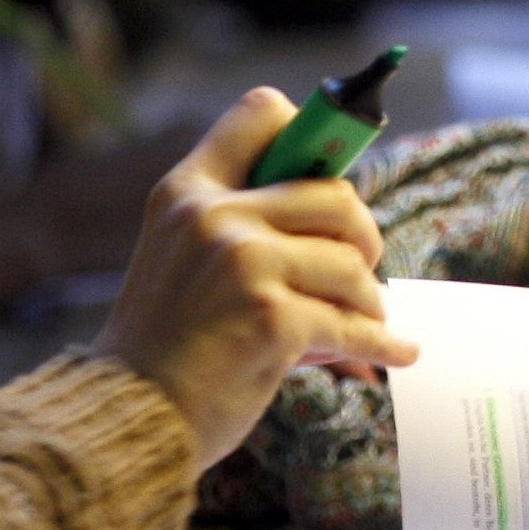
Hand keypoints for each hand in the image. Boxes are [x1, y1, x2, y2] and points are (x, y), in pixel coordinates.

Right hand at [102, 88, 416, 466]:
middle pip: (334, 193)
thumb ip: (240, 224)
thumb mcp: (179, 256)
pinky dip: (381, 342)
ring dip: (367, 300)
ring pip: (350, 262)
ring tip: (359, 322)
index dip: (312, 132)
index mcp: (188, 192)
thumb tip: (343, 218)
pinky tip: (397, 351)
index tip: (332, 171)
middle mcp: (215, 216)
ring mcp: (245, 264)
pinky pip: (354, 323)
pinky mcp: (274, 317)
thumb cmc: (165, 345)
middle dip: (361, 235)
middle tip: (360, 269)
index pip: (261, 112)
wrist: (130, 417)